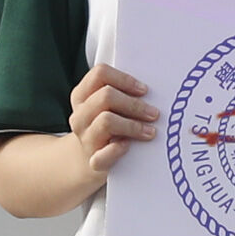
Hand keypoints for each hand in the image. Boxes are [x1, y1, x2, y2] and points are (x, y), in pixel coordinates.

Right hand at [70, 61, 160, 185]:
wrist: (91, 158)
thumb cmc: (108, 126)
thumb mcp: (108, 106)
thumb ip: (122, 94)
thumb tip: (150, 91)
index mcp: (82, 96)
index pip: (100, 74)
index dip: (124, 79)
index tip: (144, 90)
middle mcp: (80, 115)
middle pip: (105, 97)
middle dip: (134, 104)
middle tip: (154, 113)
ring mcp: (85, 138)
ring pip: (106, 121)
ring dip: (132, 125)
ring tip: (150, 131)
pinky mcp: (93, 161)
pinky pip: (103, 155)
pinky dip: (117, 150)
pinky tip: (129, 146)